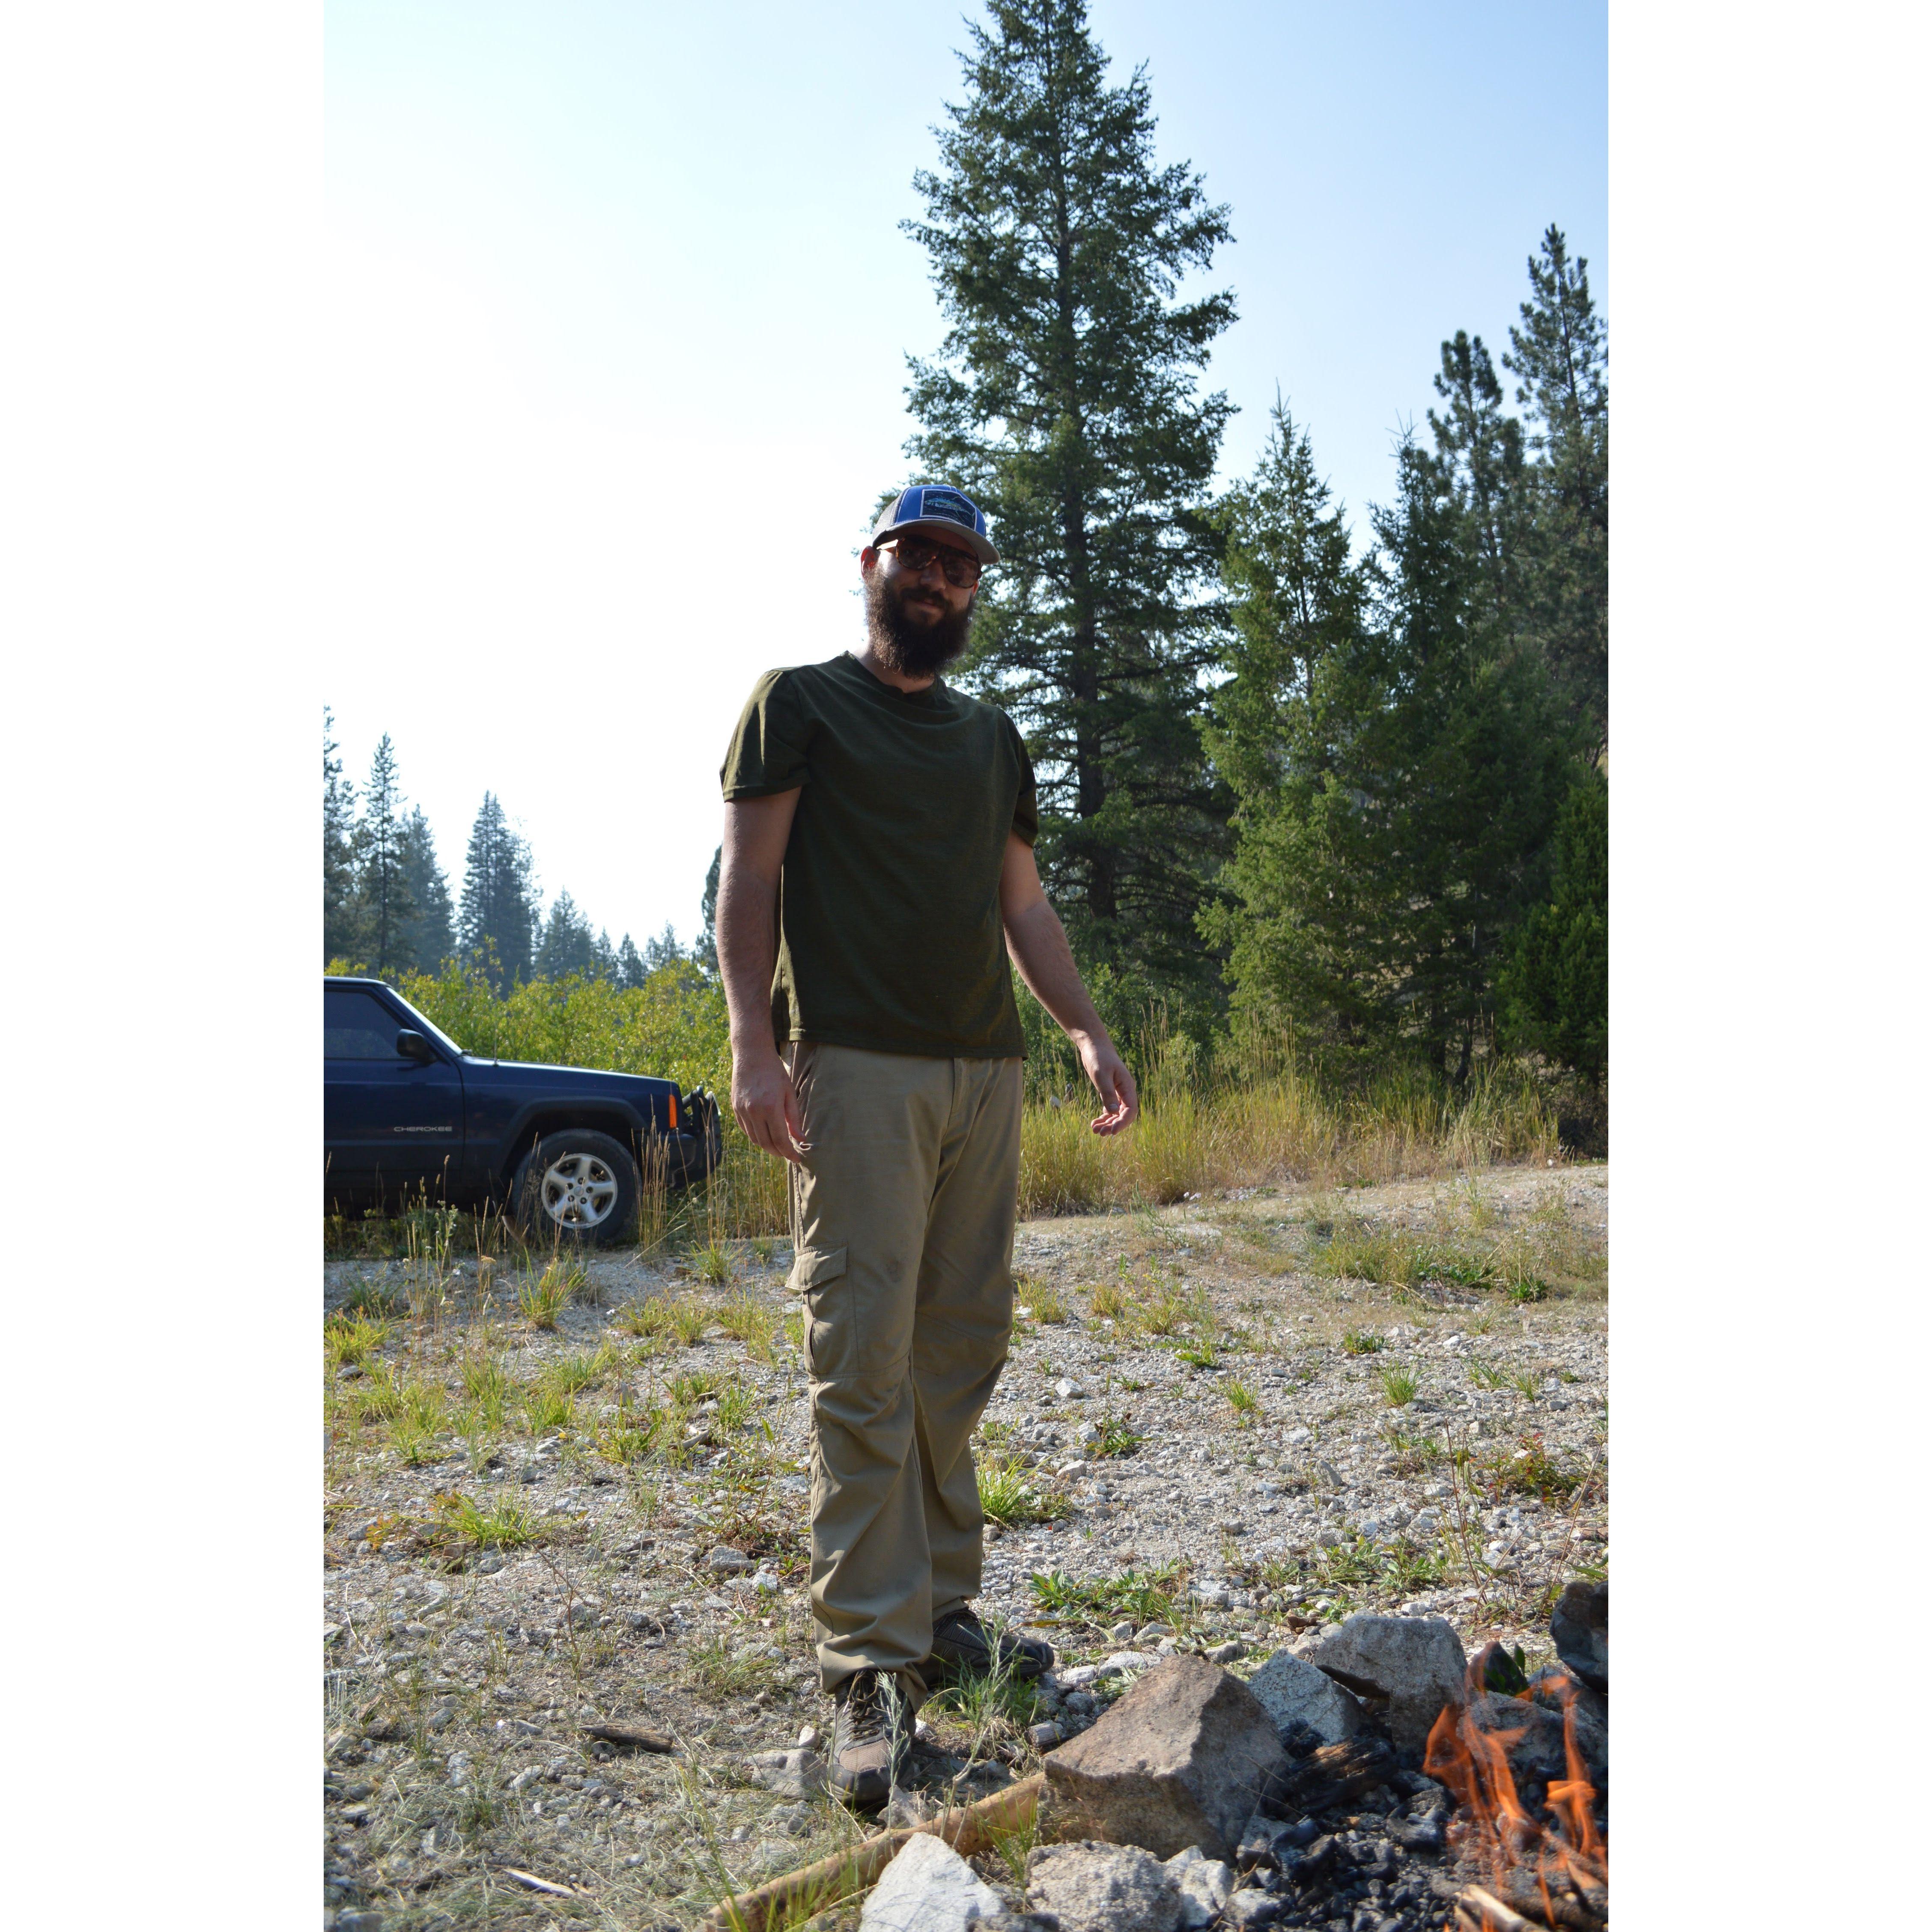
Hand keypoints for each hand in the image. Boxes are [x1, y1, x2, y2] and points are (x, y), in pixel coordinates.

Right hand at [731, 1042, 808, 1163]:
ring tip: (777, 1146)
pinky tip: (765, 1134)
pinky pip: (745, 1129)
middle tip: (787, 1154)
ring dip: (766, 1146)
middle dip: (778, 1152)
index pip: (780, 1139)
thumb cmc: (774, 1072)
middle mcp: (754, 1112)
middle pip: (765, 1143)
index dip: (788, 1152)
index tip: (796, 1158)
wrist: (751, 1055)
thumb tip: (800, 1139)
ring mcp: (742, 1111)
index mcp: (770, 1107)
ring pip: (754, 1139)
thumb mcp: (789, 1092)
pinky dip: (756, 1136)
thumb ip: (794, 1118)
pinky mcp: (735, 1108)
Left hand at [1077, 1036, 1137, 1135]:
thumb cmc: (1098, 1057)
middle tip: (1100, 1134)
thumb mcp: (1101, 1075)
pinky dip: (1103, 1118)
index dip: (1123, 1122)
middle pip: (1124, 1115)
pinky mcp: (1109, 1093)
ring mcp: (1118, 1093)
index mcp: (1127, 1086)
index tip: (1112, 1132)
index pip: (1131, 1110)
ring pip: (1116, 1114)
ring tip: (1095, 1131)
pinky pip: (1109, 1110)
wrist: (1094, 1046)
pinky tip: (1094, 1123)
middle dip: (1113, 1126)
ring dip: (1107, 1124)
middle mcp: (1125, 1092)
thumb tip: (1113, 1112)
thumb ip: (1107, 1093)